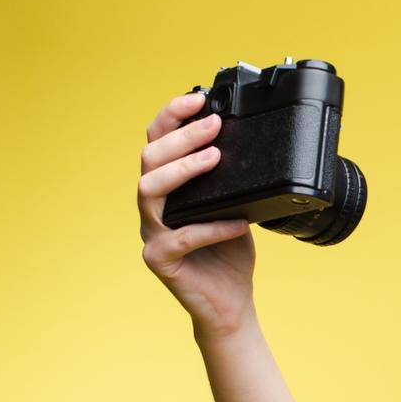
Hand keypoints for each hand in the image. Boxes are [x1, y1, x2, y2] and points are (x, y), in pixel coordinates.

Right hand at [137, 91, 256, 338]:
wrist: (230, 302)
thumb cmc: (229, 252)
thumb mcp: (235, 205)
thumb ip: (232, 179)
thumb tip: (251, 142)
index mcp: (167, 189)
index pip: (157, 142)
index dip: (171, 116)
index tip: (199, 99)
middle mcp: (152, 207)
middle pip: (149, 159)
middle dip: (181, 136)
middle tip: (213, 125)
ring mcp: (151, 233)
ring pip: (149, 190)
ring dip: (182, 170)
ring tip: (215, 158)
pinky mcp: (160, 260)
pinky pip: (181, 238)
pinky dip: (213, 227)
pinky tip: (239, 222)